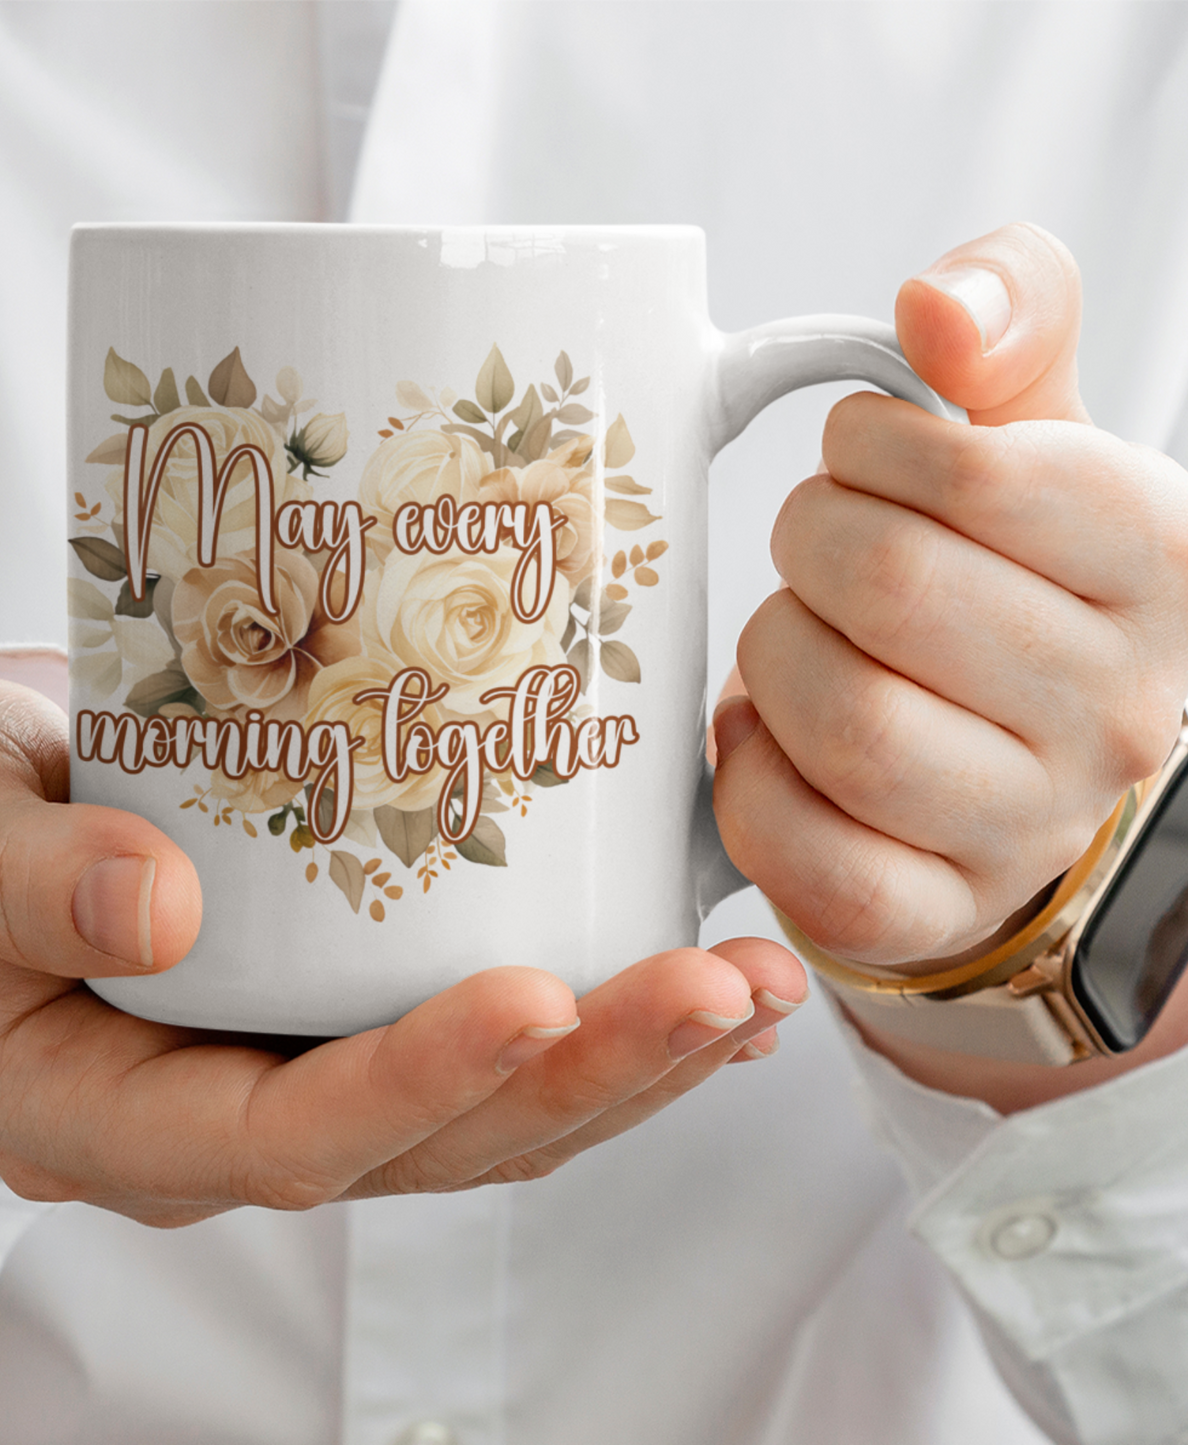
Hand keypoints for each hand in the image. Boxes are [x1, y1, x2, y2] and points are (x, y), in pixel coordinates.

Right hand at [0, 666, 804, 1225]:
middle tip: (716, 987)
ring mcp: (293, 1080)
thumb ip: (21, 881)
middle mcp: (220, 1122)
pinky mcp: (344, 1022)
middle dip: (585, 1077)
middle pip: (428, 1145)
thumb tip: (154, 910)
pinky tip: (709, 991)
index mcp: (102, 1113)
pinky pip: (490, 1060)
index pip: (281, 1140)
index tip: (533, 996)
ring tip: (753, 984)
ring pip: (487, 1121)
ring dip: (632, 1063)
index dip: (415, 1085)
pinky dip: (606, 1030)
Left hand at [713, 222, 1187, 967]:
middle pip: (889, 587)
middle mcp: (1117, 711)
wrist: (1012, 768)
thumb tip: (934, 306)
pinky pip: (797, 844)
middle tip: (817, 549)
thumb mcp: (1035, 432)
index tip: (864, 461)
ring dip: (775, 655)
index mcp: (1162, 567)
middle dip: (810, 544)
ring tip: (801, 639)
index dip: (872, 451)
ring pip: (841, 718)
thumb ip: (1010, 321)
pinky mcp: (924, 913)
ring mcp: (1024, 829)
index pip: (977, 474)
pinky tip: (769, 735)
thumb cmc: (1007, 584)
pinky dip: (749, 774)